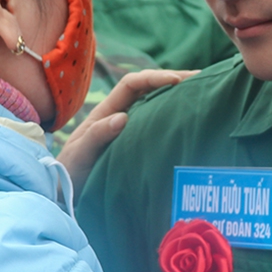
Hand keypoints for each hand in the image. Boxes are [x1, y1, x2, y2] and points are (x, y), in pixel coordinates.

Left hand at [58, 69, 196, 199]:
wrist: (66, 193)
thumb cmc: (70, 172)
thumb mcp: (80, 154)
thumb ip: (97, 136)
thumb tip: (123, 118)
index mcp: (106, 112)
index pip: (133, 84)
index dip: (155, 78)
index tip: (177, 81)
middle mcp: (121, 116)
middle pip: (150, 89)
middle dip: (175, 81)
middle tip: (204, 81)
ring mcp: (131, 131)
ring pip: (157, 106)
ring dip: (178, 99)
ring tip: (204, 96)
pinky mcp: (138, 146)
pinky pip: (158, 127)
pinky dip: (175, 120)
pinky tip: (192, 124)